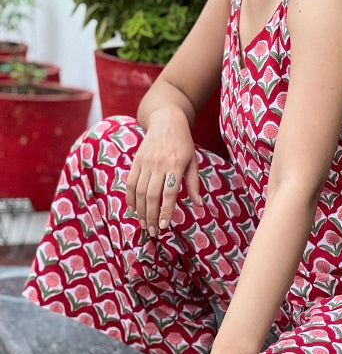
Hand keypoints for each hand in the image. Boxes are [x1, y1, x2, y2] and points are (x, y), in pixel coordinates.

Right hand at [126, 107, 202, 234]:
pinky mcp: (136, 161)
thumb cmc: (184, 144)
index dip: (166, 211)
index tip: (164, 226)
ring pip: (139, 191)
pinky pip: (130, 183)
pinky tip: (134, 210)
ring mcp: (146, 162)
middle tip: (153, 232)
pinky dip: (130, 198)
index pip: (169, 193)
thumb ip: (194, 184)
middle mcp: (159, 164)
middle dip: (151, 216)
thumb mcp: (193, 161)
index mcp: (176, 164)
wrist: (167, 121)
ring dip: (140, 211)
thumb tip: (199, 205)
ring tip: (144, 224)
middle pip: (152, 195)